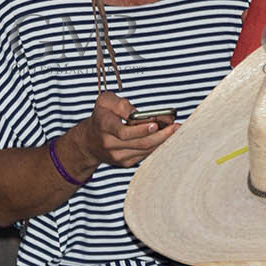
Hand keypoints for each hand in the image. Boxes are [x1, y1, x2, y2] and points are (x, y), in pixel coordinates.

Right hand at [65, 92, 179, 169]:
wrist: (89, 142)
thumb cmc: (101, 117)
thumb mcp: (105, 102)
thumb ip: (121, 104)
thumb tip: (139, 114)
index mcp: (104, 126)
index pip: (124, 132)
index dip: (141, 129)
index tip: (156, 124)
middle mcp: (109, 144)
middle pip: (140, 143)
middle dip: (161, 135)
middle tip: (176, 126)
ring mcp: (117, 156)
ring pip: (145, 150)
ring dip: (162, 141)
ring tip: (175, 130)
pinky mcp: (125, 163)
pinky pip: (145, 155)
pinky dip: (157, 146)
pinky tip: (165, 138)